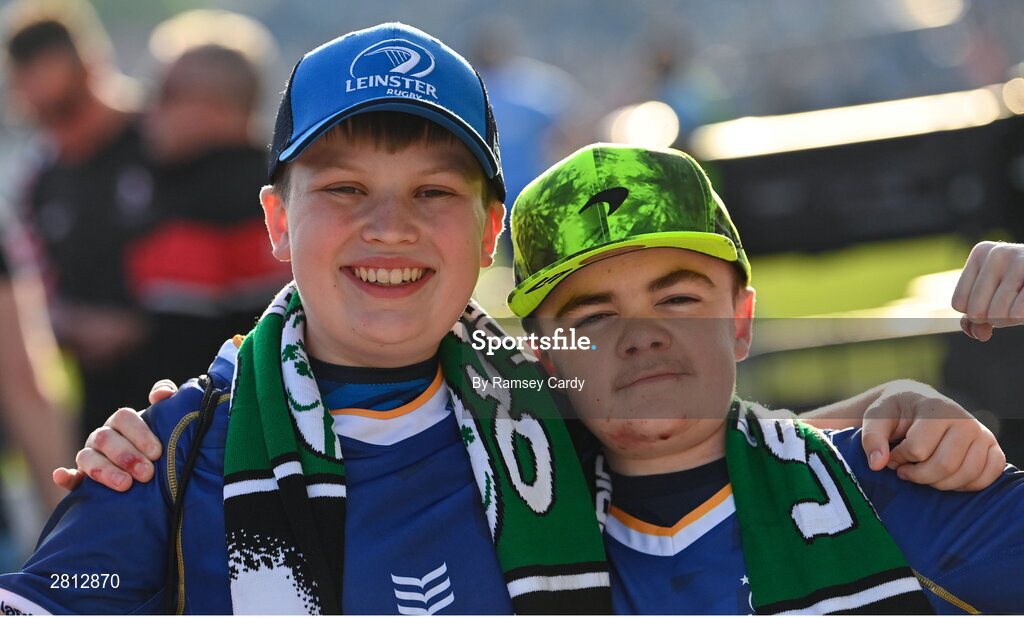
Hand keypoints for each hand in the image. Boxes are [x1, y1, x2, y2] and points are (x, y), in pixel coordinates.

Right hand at [52, 380, 175, 491]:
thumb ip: (167, 397)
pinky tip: (62, 477)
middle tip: (147, 473)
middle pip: (106, 438)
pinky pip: (69, 478)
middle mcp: (103, 436)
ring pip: (87, 457)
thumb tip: (159, 395)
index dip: (140, 433)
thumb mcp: (169, 419)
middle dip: (126, 456)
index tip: (157, 452)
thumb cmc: (163, 443)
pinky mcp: (81, 479)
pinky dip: (64, 477)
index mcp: (122, 421)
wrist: (158, 474)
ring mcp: (90, 456)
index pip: (125, 417)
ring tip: (125, 484)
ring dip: (105, 471)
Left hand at [860, 380, 1004, 490]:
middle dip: (919, 476)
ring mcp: (983, 434)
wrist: (917, 403)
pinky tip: (945, 478)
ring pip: (966, 475)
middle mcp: (965, 420)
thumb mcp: (876, 418)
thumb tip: (877, 464)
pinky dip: (965, 485)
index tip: (892, 456)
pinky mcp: (993, 448)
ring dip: (939, 483)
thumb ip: (872, 438)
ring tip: (921, 473)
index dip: (899, 459)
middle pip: (945, 465)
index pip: (918, 449)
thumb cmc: (895, 413)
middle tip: (904, 471)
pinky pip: (987, 477)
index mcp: (937, 408)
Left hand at [952, 241, 1023, 341]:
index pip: (960, 303)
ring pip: (997, 315)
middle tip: (1013, 304)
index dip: (977, 314)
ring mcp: (1020, 261)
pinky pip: (1016, 313)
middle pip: (976, 311)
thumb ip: (977, 319)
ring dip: (1012, 319)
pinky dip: (1023, 317)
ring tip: (1022, 302)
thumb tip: (978, 333)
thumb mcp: (996, 299)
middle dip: (994, 318)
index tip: (996, 301)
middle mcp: (998, 253)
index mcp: (982, 254)